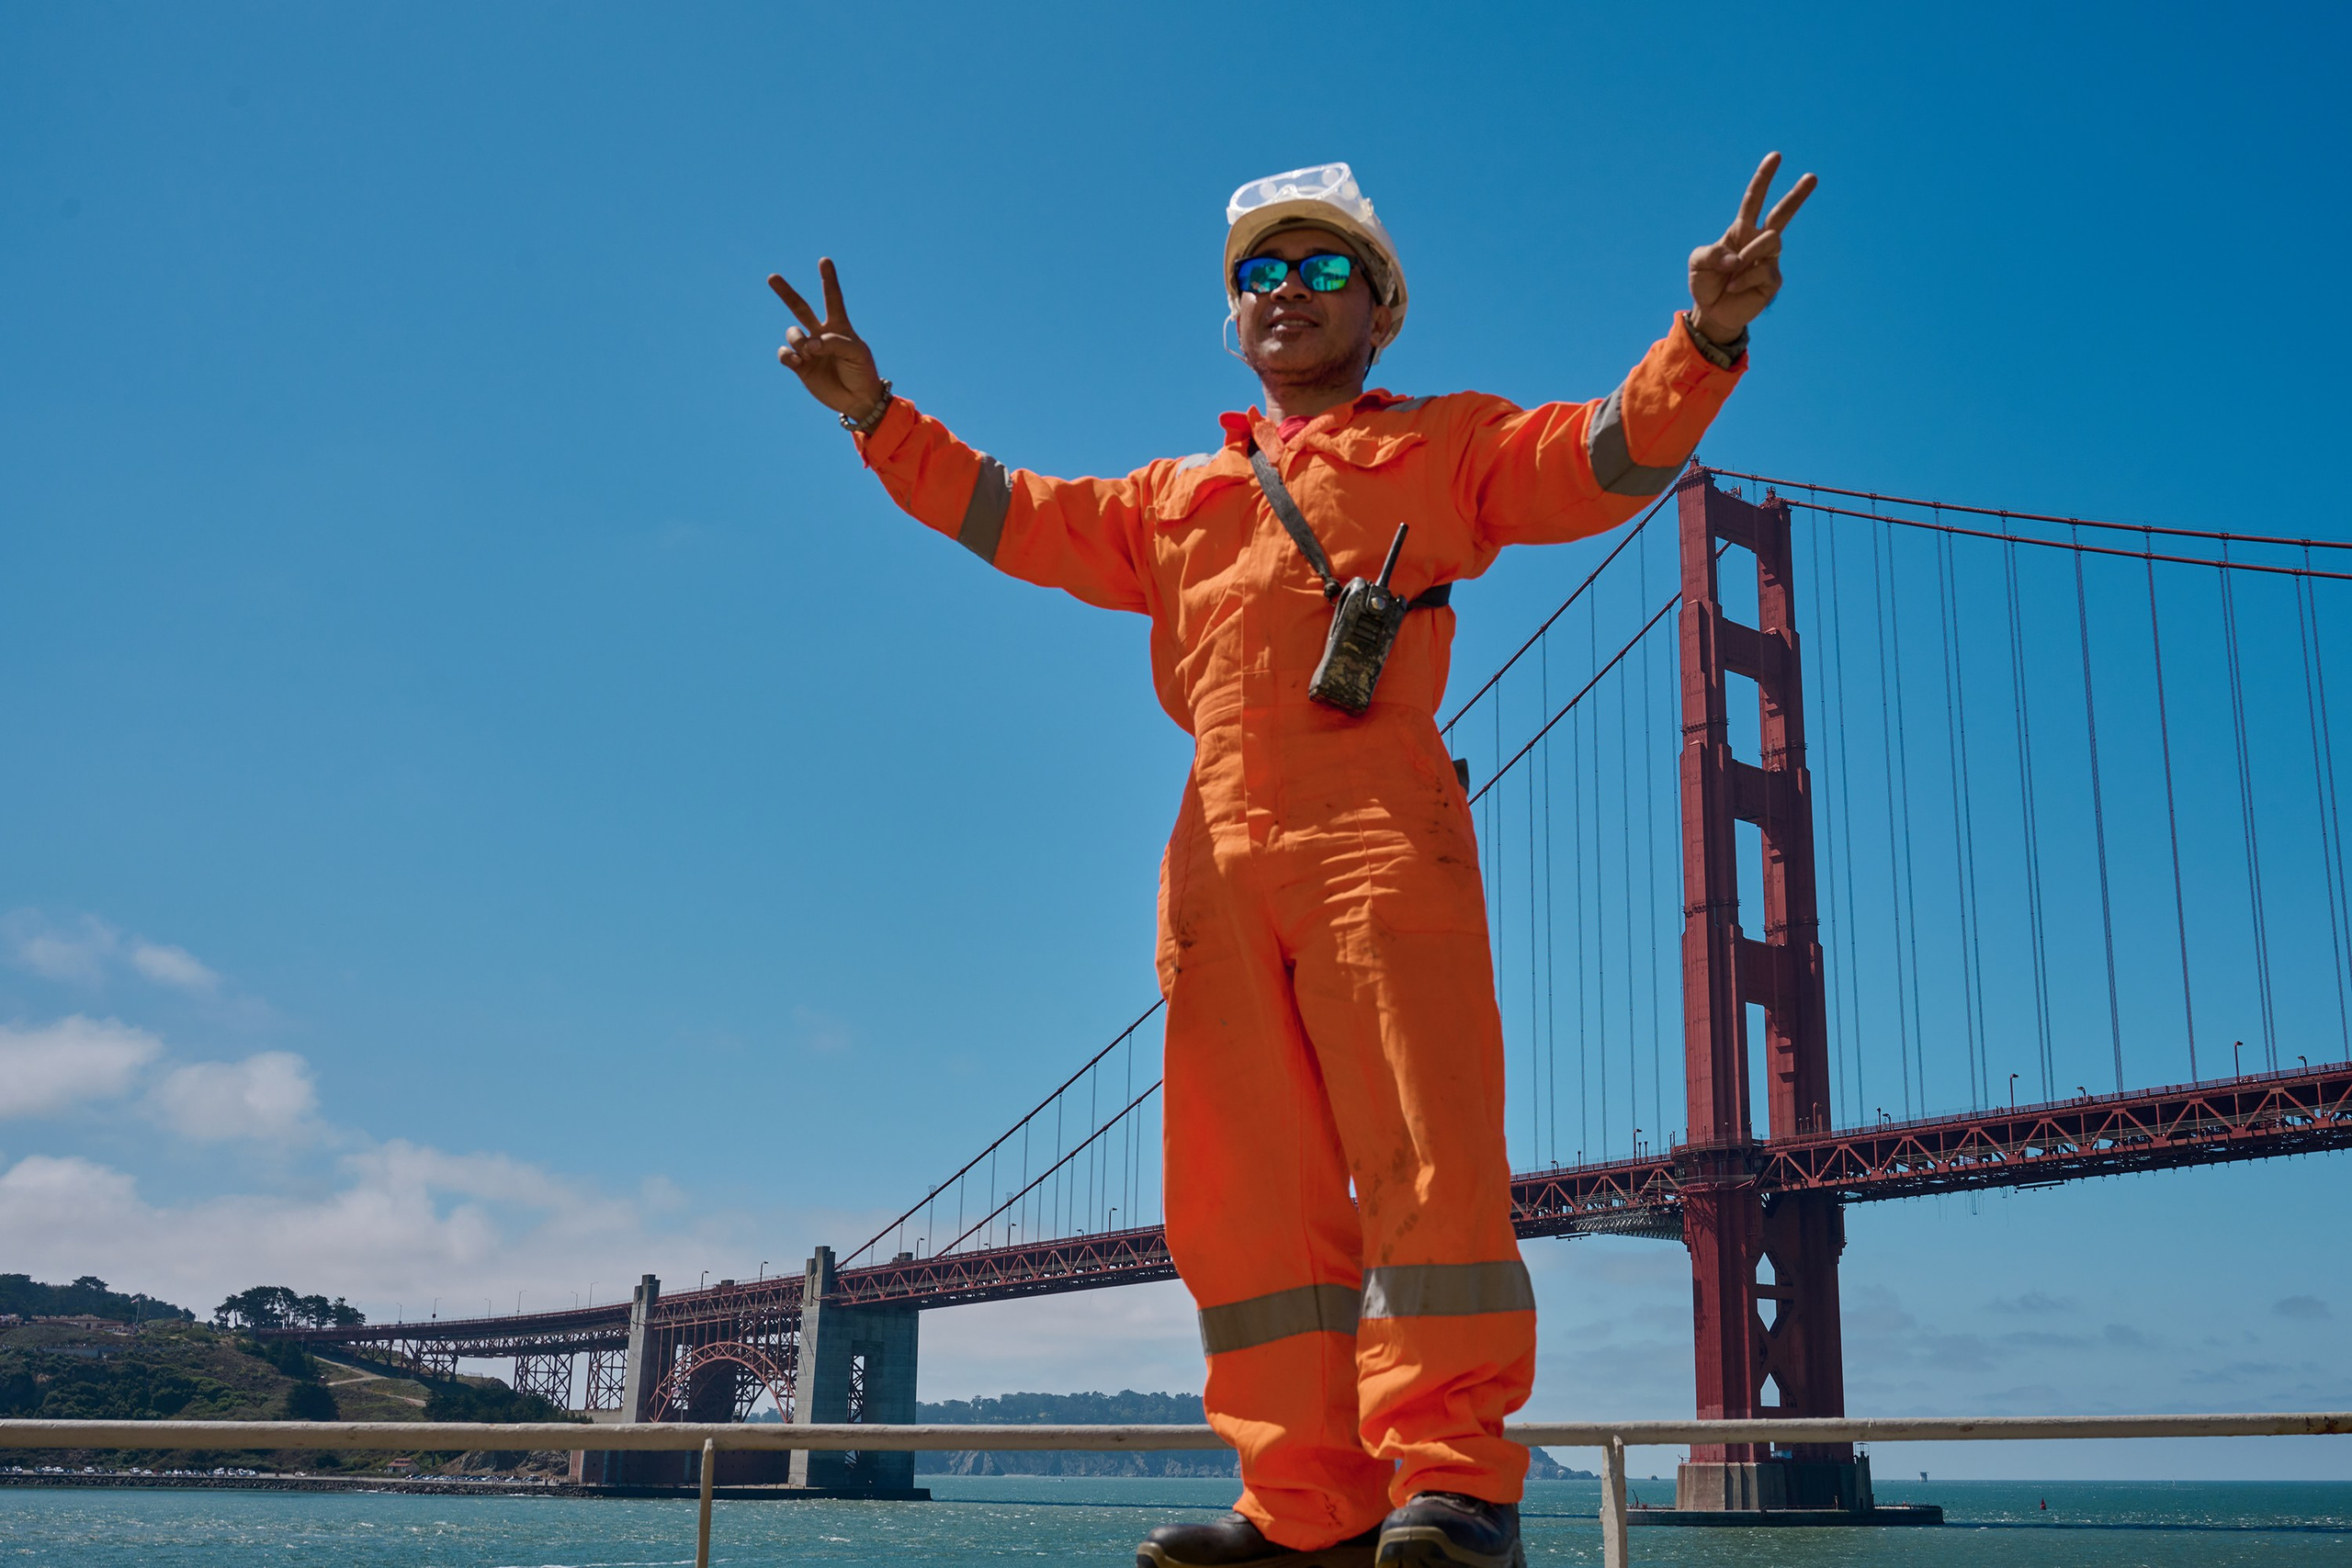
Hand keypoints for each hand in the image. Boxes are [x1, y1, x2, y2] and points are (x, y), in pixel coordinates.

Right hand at [769, 259, 886, 419]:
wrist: (858, 400)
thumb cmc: (862, 372)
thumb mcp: (856, 353)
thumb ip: (834, 342)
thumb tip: (809, 343)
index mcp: (839, 327)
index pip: (833, 298)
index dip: (828, 280)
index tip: (824, 261)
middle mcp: (821, 334)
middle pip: (800, 308)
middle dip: (786, 293)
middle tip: (772, 277)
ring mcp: (809, 349)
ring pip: (792, 333)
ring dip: (797, 339)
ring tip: (809, 352)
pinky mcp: (800, 366)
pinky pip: (785, 353)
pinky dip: (788, 354)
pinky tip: (798, 361)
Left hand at [1687, 153, 1817, 341]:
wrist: (1710, 312)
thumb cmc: (1706, 282)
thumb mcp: (1697, 263)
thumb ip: (1711, 254)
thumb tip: (1736, 259)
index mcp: (1741, 230)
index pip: (1755, 199)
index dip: (1763, 178)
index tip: (1775, 156)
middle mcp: (1758, 241)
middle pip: (1782, 214)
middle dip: (1797, 195)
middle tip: (1812, 176)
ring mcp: (1768, 260)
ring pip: (1771, 240)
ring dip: (1749, 254)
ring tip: (1732, 273)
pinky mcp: (1773, 281)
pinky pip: (1764, 270)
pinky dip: (1743, 279)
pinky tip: (1734, 288)